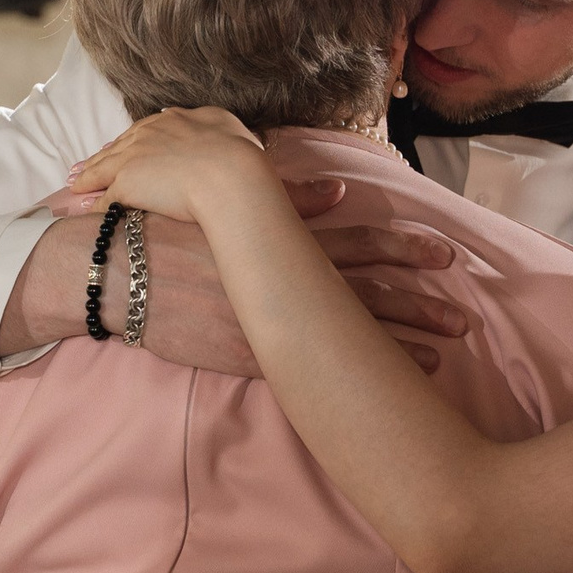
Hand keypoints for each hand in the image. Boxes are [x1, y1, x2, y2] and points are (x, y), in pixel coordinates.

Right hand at [8, 176, 469, 376]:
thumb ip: (282, 198)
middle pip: (366, 290)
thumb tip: (338, 191)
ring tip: (448, 346)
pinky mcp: (248, 355)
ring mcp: (268, 319)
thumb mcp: (220, 201)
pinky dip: (358, 372)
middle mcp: (283, 276)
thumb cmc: (159, 226)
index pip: (356, 240)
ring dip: (401, 336)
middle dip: (420, 300)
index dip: (405, 245)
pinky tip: (394, 382)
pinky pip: (313, 371)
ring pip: (347, 331)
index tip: (448, 253)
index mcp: (281, 237)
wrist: (105, 270)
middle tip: (467, 312)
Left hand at [65, 107, 269, 223]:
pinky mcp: (127, 184)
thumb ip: (212, 122)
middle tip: (84, 168)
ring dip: (88, 178)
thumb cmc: (237, 153)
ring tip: (76, 187)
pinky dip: (96, 205)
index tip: (121, 148)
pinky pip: (107, 198)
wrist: (229, 175)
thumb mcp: (227, 124)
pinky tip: (89, 210)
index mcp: (172, 120)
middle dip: (100, 158)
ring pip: (103, 168)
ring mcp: (134, 158)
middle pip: (117, 147)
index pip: (142, 131)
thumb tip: (209, 123)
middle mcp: (148, 134)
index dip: (129, 142)